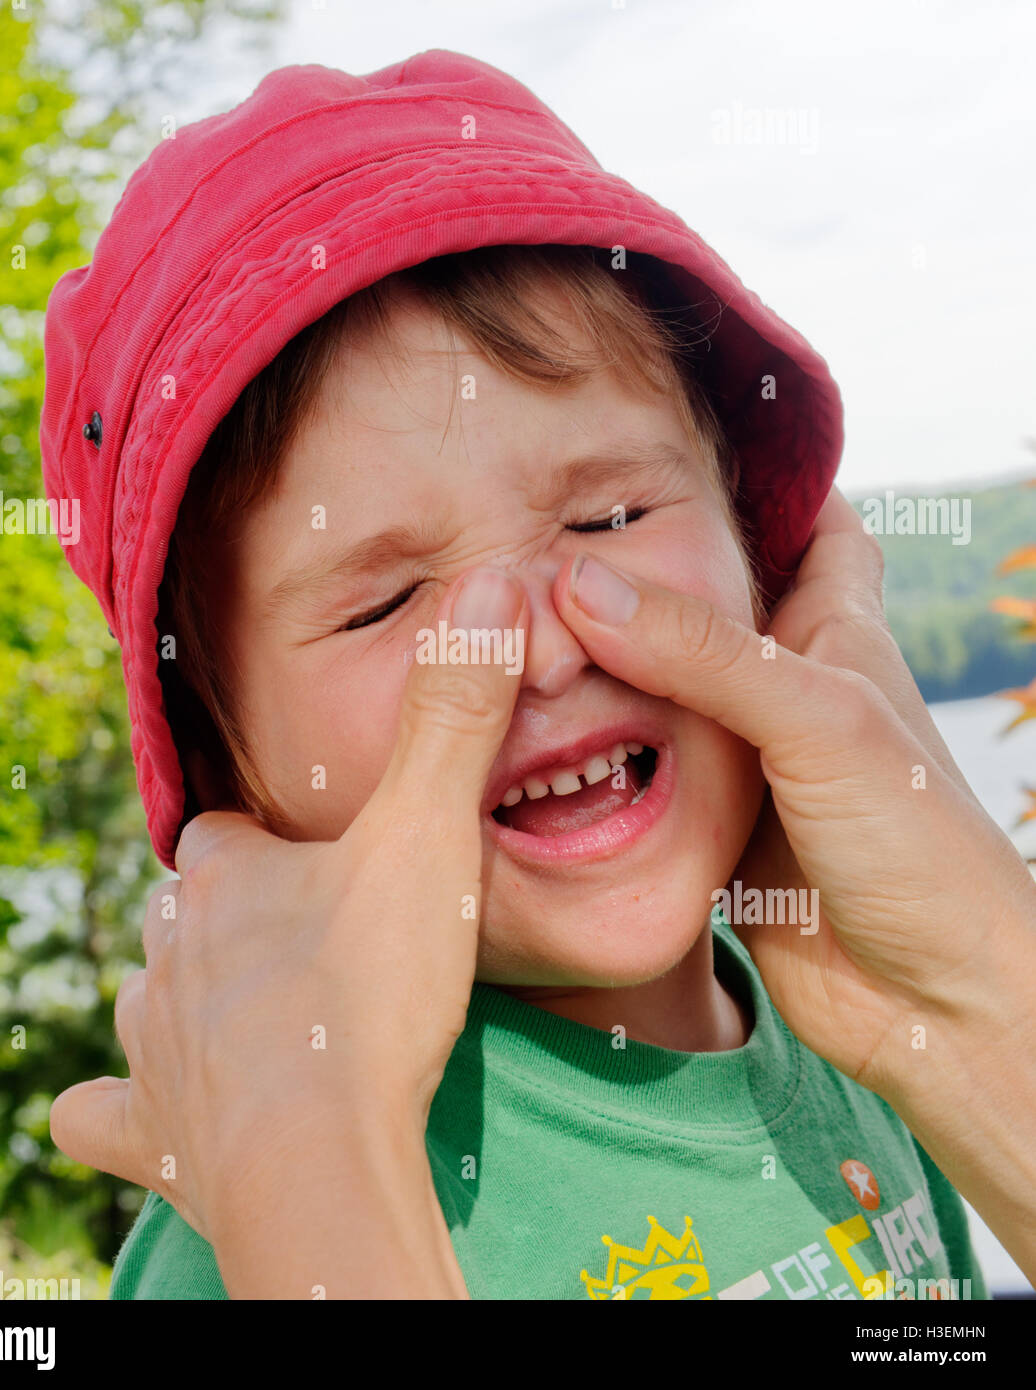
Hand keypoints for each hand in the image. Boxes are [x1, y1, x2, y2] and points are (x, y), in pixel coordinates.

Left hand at [49, 566, 526, 1263]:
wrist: (319, 1149)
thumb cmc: (373, 988)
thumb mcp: (431, 836)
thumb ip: (454, 719)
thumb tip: (484, 584)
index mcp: (231, 872)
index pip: (229, 835)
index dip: (269, 845)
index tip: (313, 862)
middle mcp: (175, 946)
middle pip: (190, 911)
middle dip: (231, 917)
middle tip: (301, 939)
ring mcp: (155, 1039)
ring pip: (153, 995)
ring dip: (189, 996)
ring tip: (248, 1013)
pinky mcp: (152, 1131)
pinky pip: (106, 1112)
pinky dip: (119, 1109)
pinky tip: (138, 1112)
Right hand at [551, 488, 1035, 1108]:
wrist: (932, 1003)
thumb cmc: (917, 847)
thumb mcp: (817, 722)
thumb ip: (703, 652)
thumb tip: (581, 587)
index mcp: (838, 630)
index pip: (811, 522)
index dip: (763, 474)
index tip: (678, 442)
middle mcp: (790, 684)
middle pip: (713, 601)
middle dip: (645, 564)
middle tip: (554, 529)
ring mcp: (750, 756)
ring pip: (667, 685)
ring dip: (611, 659)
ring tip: (526, 610)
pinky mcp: (714, 824)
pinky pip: (645, 768)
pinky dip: (599, 750)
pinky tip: (541, 731)